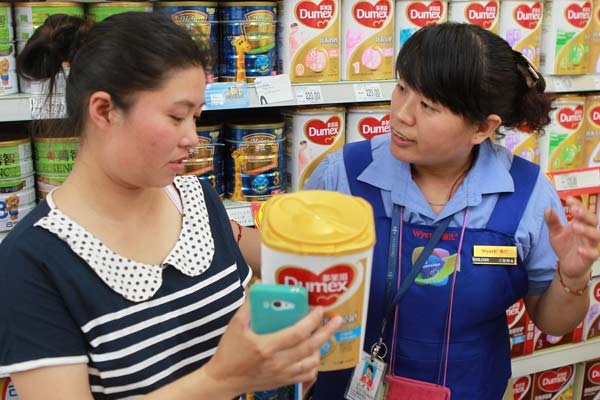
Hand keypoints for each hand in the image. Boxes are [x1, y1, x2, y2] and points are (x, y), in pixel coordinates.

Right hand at [203, 300, 342, 396]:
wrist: (223, 380)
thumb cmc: (229, 352)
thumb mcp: (235, 325)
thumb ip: (248, 306)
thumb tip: (259, 285)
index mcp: (266, 346)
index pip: (296, 333)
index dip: (311, 321)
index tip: (319, 309)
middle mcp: (278, 362)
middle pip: (310, 347)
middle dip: (327, 332)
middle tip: (337, 320)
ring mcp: (282, 374)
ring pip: (312, 362)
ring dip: (321, 348)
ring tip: (324, 335)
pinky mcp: (283, 382)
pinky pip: (307, 376)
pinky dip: (314, 365)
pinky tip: (314, 354)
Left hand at [545, 196, 599, 279]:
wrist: (568, 265)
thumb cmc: (564, 246)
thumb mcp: (555, 233)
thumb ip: (552, 222)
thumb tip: (547, 209)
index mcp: (580, 224)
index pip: (582, 212)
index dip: (578, 205)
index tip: (569, 199)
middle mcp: (588, 233)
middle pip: (592, 221)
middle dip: (585, 214)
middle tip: (575, 210)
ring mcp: (591, 245)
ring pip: (595, 235)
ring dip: (587, 230)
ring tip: (575, 226)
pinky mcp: (590, 257)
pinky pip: (593, 254)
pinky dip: (587, 251)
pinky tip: (580, 250)